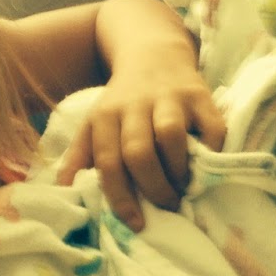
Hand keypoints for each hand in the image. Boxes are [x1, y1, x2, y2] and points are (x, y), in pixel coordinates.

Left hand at [58, 65, 225, 230]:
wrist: (153, 53)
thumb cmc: (123, 101)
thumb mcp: (96, 122)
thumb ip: (81, 155)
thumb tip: (64, 189)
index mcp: (105, 115)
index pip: (108, 161)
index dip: (120, 197)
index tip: (135, 222)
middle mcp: (135, 105)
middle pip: (138, 152)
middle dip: (153, 188)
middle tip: (166, 206)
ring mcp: (170, 98)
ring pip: (171, 136)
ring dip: (178, 170)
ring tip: (183, 187)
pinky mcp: (200, 95)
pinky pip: (210, 128)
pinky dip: (211, 152)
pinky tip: (205, 167)